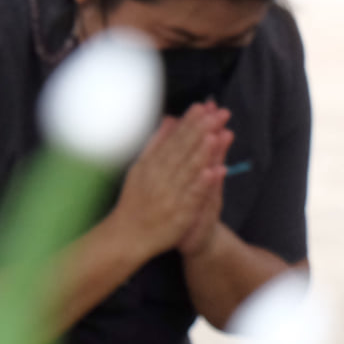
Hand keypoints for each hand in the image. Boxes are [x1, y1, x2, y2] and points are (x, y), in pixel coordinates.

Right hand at [107, 104, 230, 262]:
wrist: (125, 236)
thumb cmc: (135, 201)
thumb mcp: (142, 167)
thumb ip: (157, 143)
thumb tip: (170, 118)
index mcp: (151, 164)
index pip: (173, 139)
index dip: (189, 122)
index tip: (202, 106)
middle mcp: (159, 176)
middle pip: (182, 150)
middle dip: (201, 130)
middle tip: (217, 112)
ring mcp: (169, 194)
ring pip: (188, 170)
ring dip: (202, 151)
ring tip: (216, 134)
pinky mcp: (178, 212)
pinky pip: (192, 196)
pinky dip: (202, 183)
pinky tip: (215, 171)